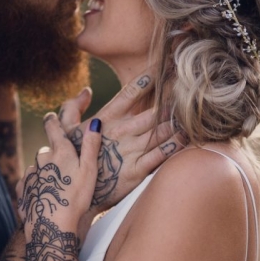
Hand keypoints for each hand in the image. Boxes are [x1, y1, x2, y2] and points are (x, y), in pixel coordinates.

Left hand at [17, 114, 101, 233]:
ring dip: (46, 173)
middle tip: (66, 170)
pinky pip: (29, 182)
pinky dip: (37, 186)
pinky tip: (46, 197)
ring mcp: (30, 174)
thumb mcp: (90, 171)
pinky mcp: (23, 189)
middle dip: (54, 155)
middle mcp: (42, 159)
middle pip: (47, 150)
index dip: (52, 120)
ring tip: (58, 189)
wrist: (52, 226)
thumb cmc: (76, 199)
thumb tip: (95, 122)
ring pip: (38, 167)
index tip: (51, 116)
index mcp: (60, 152)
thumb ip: (91, 146)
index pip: (52, 127)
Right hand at [58, 70, 184, 212]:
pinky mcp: (135, 171)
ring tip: (195, 108)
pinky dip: (174, 146)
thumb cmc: (69, 161)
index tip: (164, 65)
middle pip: (151, 111)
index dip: (147, 78)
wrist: (69, 194)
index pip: (130, 92)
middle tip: (189, 85)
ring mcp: (129, 151)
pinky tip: (187, 137)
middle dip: (171, 98)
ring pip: (159, 131)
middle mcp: (120, 132)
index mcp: (105, 119)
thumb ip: (71, 108)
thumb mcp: (64, 131)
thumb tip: (85, 91)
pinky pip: (159, 156)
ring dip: (176, 121)